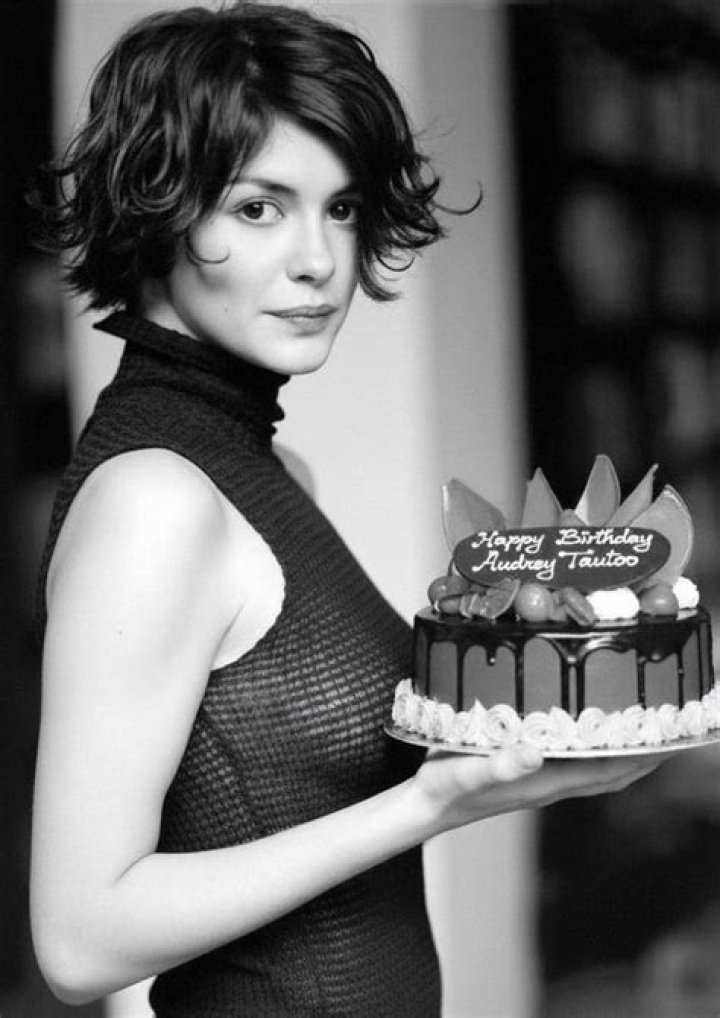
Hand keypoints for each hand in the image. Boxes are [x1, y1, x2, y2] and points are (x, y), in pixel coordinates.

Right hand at [414, 743, 664, 835]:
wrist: (425, 807)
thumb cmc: (443, 788)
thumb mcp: (465, 772)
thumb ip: (499, 764)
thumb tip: (534, 753)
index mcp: (545, 782)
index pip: (609, 769)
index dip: (642, 754)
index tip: (667, 731)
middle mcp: (551, 784)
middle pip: (614, 773)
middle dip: (646, 754)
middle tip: (671, 725)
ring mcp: (542, 782)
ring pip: (599, 771)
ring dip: (627, 754)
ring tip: (645, 727)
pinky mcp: (529, 774)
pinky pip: (579, 765)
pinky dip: (599, 751)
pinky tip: (592, 733)